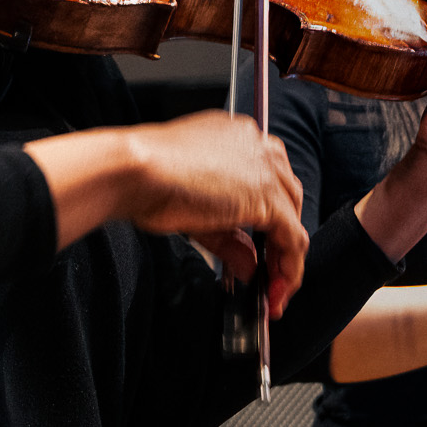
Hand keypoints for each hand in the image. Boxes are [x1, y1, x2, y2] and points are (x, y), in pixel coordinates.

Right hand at [130, 110, 310, 317]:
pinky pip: (293, 238)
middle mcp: (258, 146)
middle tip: (270, 274)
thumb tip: (249, 266)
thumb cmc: (147, 181)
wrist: (133, 171)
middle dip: (280, 239)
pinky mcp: (267, 196)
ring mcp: (265, 168)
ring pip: (293, 217)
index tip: (262, 248)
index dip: (269, 219)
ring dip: (286, 257)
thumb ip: (230, 239)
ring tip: (274, 289)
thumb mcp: (197, 214)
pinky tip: (276, 287)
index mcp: (238, 138)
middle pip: (287, 197)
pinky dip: (289, 267)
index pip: (269, 180)